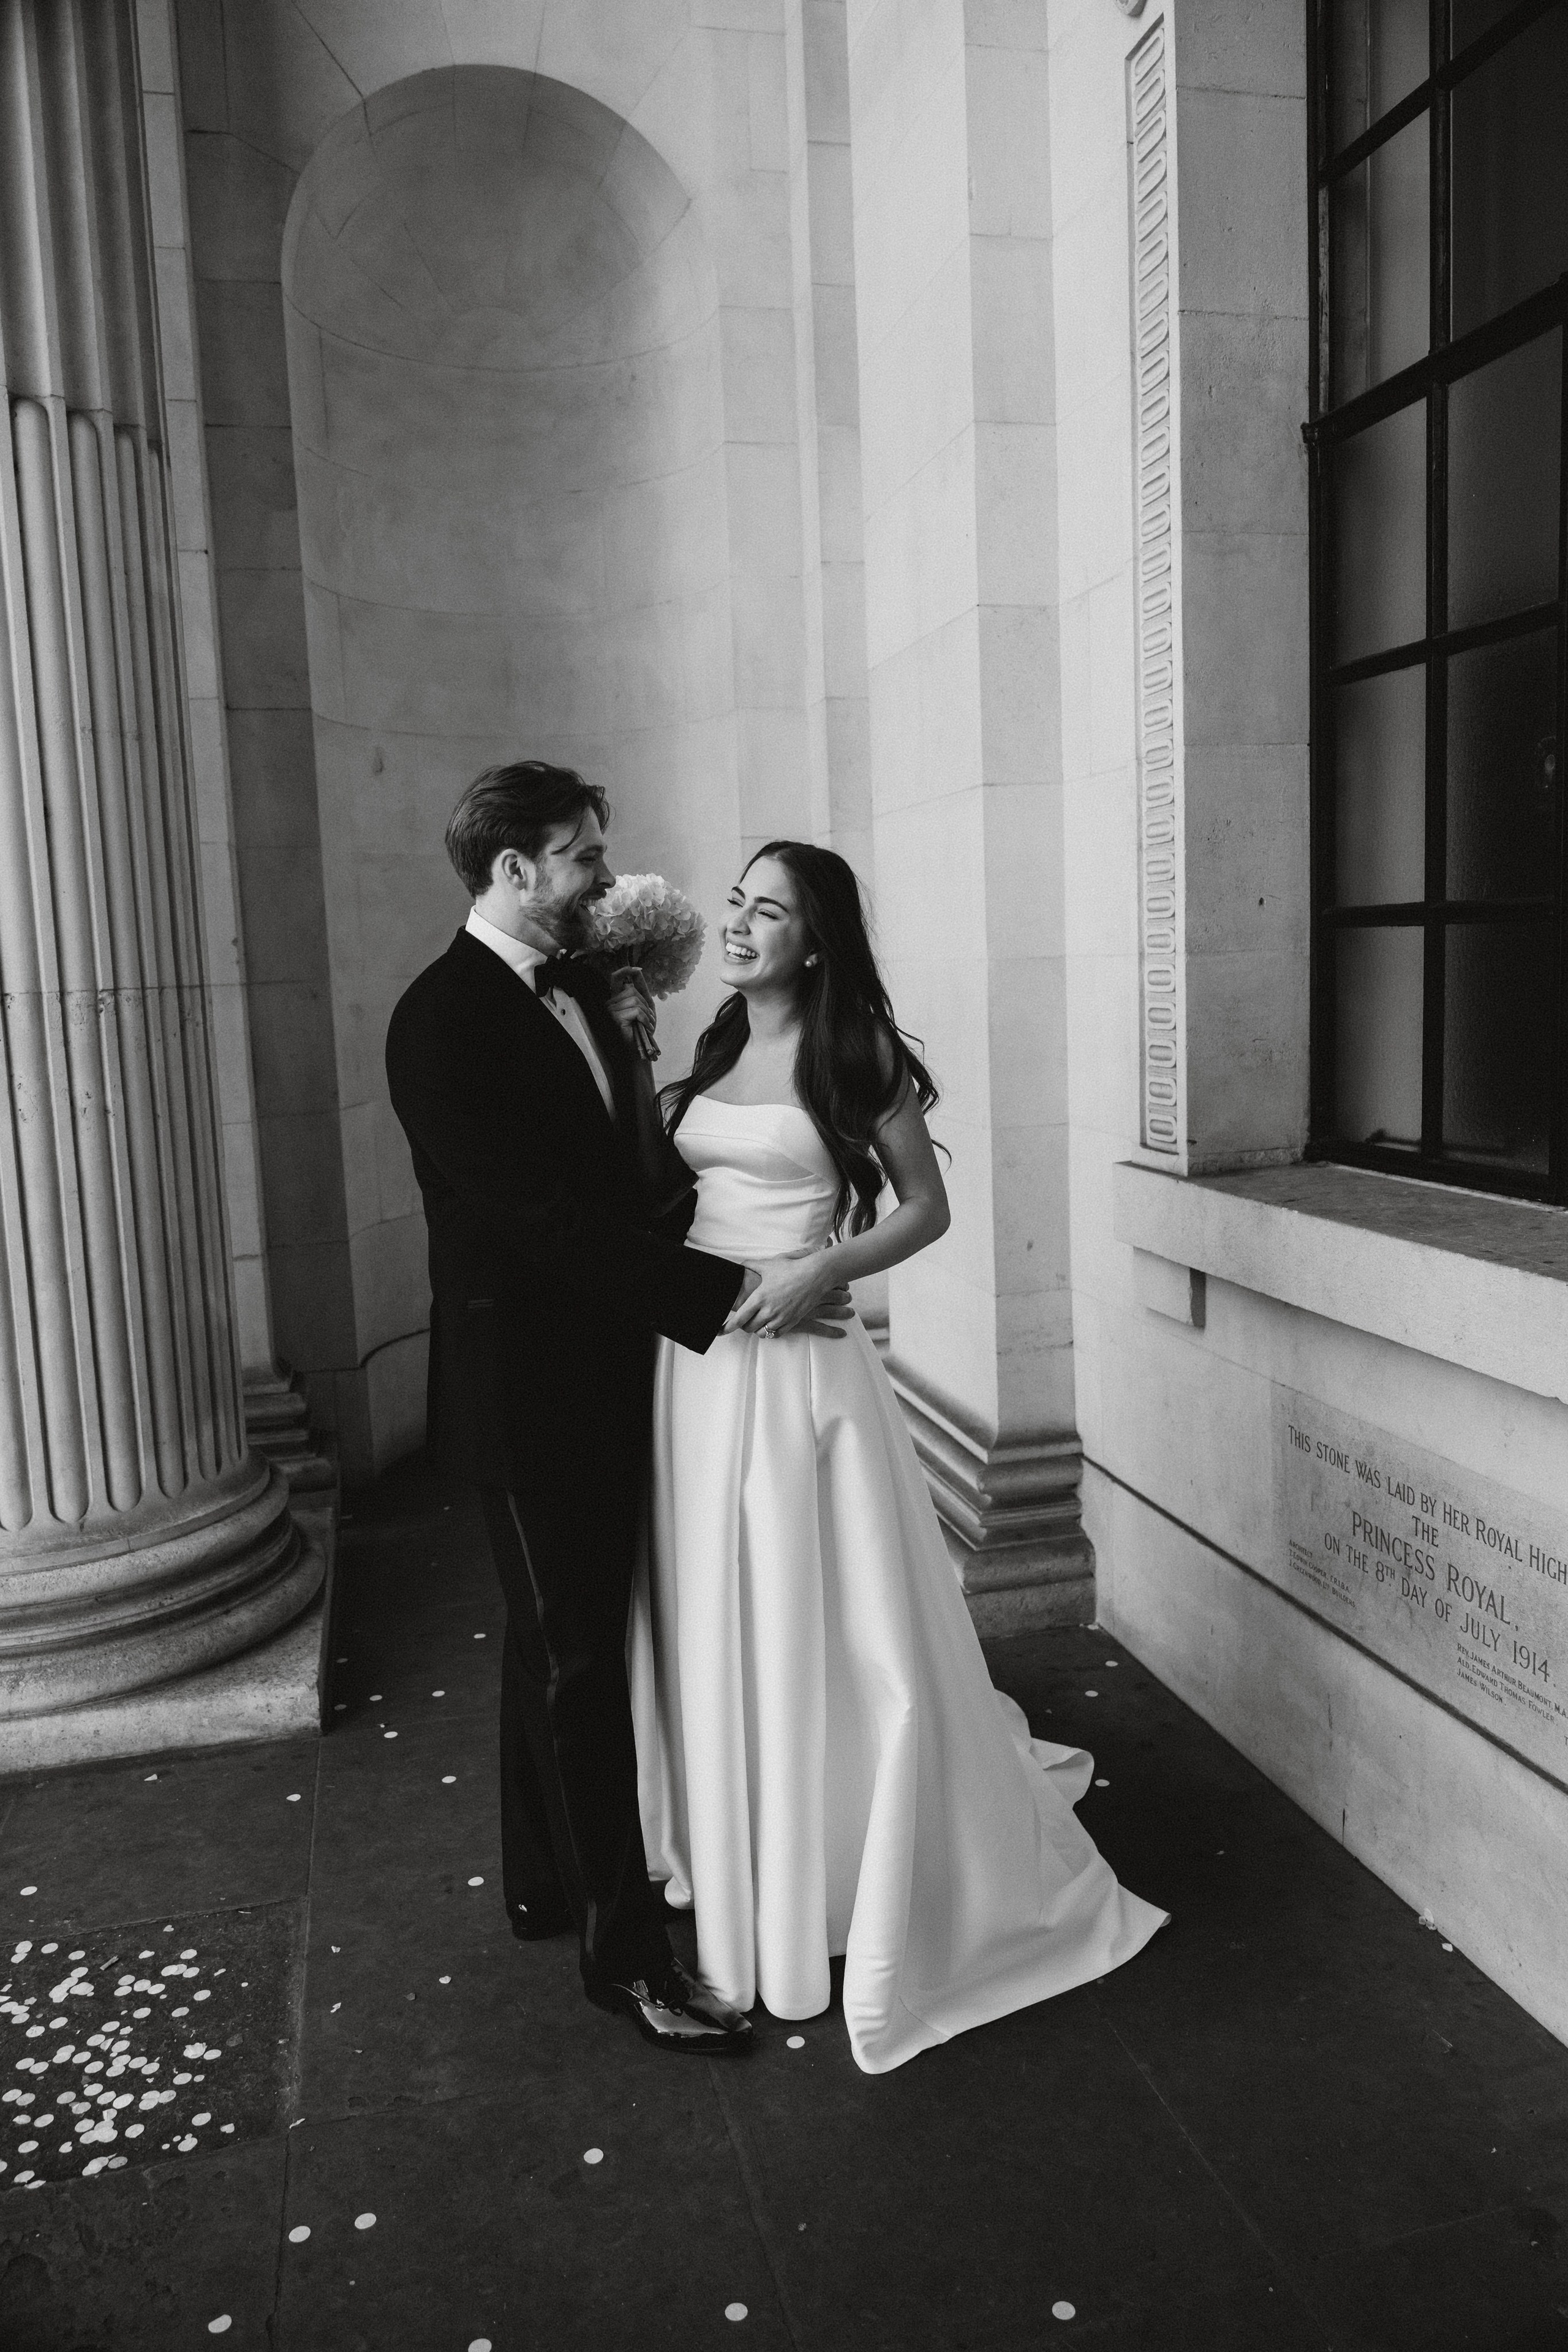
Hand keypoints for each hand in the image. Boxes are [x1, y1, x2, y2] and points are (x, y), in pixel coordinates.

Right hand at [606, 966, 656, 1057]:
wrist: (640, 1049)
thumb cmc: (641, 1029)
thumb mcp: (645, 1006)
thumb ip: (641, 989)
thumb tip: (636, 970)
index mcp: (616, 999)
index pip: (615, 978)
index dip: (625, 970)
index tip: (636, 969)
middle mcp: (610, 1003)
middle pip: (631, 989)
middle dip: (644, 1003)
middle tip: (647, 1018)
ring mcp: (610, 1010)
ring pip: (634, 999)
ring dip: (646, 1012)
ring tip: (646, 1024)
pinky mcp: (616, 1018)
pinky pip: (636, 1010)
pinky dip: (645, 1019)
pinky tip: (645, 1027)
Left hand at [725, 1248, 853, 1339]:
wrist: (815, 1276)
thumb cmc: (791, 1269)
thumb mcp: (768, 1265)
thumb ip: (751, 1266)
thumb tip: (740, 1265)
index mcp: (760, 1297)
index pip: (739, 1318)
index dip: (728, 1327)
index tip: (720, 1331)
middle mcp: (769, 1310)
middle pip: (749, 1327)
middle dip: (743, 1326)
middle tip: (743, 1321)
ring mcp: (781, 1317)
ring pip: (762, 1333)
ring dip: (757, 1329)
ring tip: (756, 1322)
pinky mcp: (792, 1321)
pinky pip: (777, 1334)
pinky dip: (770, 1332)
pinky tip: (769, 1325)